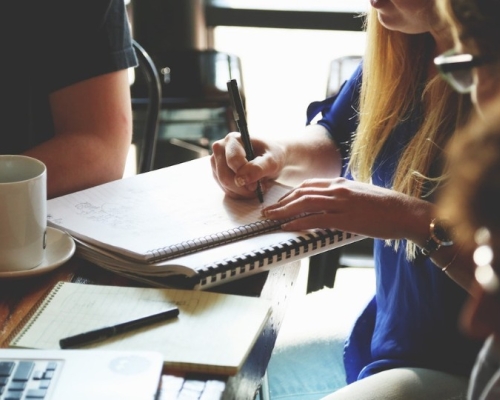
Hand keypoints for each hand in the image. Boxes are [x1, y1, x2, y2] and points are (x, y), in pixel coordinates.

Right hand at [210, 132, 284, 199]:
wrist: (270, 158)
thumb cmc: (272, 156)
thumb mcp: (272, 161)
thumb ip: (258, 168)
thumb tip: (241, 179)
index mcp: (233, 139)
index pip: (233, 161)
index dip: (245, 175)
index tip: (257, 183)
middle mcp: (220, 148)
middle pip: (225, 176)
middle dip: (243, 187)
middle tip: (258, 188)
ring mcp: (216, 161)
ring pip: (224, 185)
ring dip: (242, 191)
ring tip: (256, 186)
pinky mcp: (217, 173)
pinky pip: (225, 189)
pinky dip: (239, 193)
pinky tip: (249, 187)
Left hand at [262, 178, 432, 240]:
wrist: (406, 212)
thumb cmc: (386, 207)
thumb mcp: (360, 195)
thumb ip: (343, 197)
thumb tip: (330, 206)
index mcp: (341, 183)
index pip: (308, 185)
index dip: (290, 194)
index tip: (280, 202)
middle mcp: (338, 189)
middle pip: (301, 192)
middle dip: (281, 202)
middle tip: (267, 211)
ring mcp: (341, 202)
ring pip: (304, 203)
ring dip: (283, 211)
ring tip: (270, 218)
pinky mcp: (346, 218)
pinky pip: (316, 219)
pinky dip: (299, 223)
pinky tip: (288, 227)